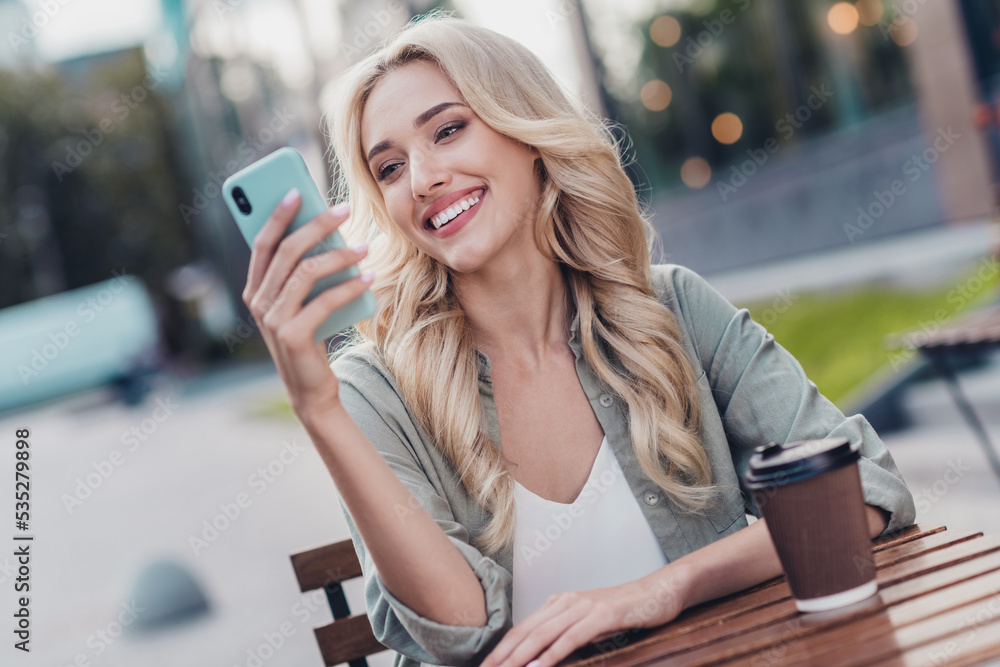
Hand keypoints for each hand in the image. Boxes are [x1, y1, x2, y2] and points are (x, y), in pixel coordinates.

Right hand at [241, 189, 372, 417]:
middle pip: (286, 251)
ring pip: (305, 272)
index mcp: (255, 289)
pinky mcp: (292, 336)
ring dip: (339, 255)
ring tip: (365, 247)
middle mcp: (258, 301)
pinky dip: (348, 286)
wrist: (311, 389)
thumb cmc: (312, 337)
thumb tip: (330, 233)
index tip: (298, 190)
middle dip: (316, 225)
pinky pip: (322, 301)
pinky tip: (368, 276)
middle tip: (345, 210)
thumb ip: (305, 273)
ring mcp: (272, 320)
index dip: (277, 214)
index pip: (262, 242)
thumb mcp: (304, 301)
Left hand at [480, 575, 685, 666]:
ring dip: (519, 657)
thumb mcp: (589, 622)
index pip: (522, 629)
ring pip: (542, 635)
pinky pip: (571, 638)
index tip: (486, 666)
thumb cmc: (625, 611)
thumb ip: (566, 634)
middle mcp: (565, 602)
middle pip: (525, 632)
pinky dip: (551, 654)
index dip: (501, 649)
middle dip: (501, 656)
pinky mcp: (602, 615)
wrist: (658, 591)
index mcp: (559, 603)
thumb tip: (542, 656)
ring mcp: (583, 607)